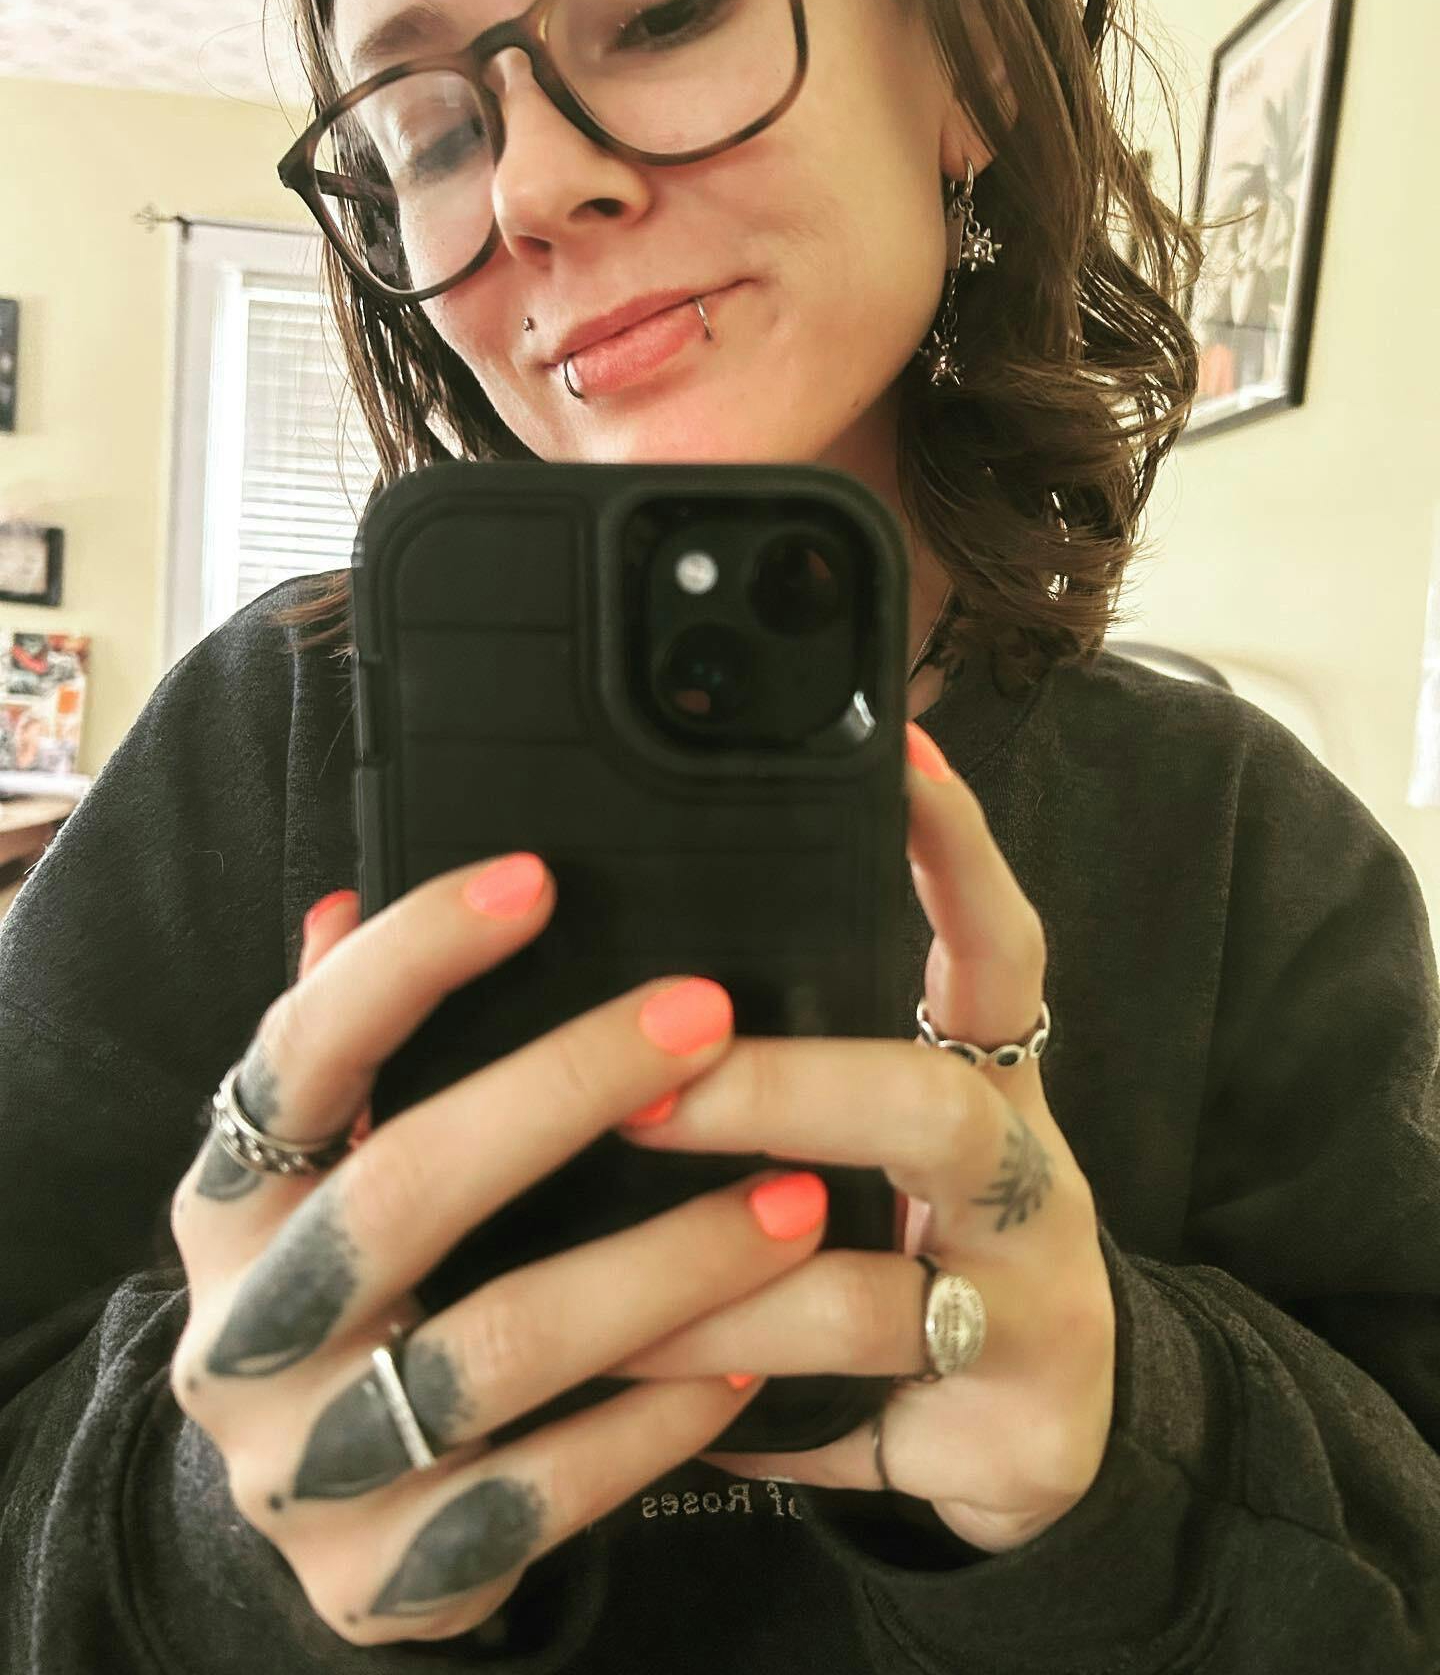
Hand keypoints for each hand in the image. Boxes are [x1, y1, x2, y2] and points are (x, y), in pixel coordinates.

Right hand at [168, 863, 827, 1647]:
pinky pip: (540, 1498)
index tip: (536, 879)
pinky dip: (651, 1424)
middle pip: (402, 1189)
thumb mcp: (320, 1176)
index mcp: (226, 1204)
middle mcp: (245, 1330)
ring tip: (796, 1202)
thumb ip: (340, 1051)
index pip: (302, 1053)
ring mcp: (305, 1466)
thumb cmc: (349, 1292)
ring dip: (661, 1268)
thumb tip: (342, 900)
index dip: (408, 960)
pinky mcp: (380, 1579)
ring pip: (494, 1350)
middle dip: (561, 1090)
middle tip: (707, 1015)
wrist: (303, 1514)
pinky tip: (749, 1362)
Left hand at [606, 723, 1116, 1556]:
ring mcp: (1035, 1298)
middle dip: (785, 1096)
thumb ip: (798, 1064)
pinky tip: (659, 1406)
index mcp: (987, 1080)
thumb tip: (606, 984)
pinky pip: (857, 1413)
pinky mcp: (1020, 1423)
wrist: (1041, 1428)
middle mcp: (1025, 1174)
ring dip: (722, 1289)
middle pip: (936, 1110)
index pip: (994, 945)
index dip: (957, 851)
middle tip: (650, 1102)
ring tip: (597, 1291)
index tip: (898, 752)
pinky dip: (746, 1408)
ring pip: (880, 1289)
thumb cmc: (924, 1239)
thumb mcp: (880, 1140)